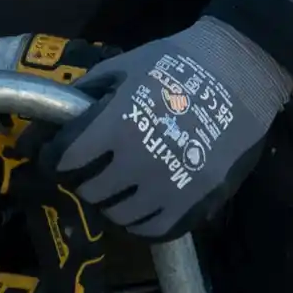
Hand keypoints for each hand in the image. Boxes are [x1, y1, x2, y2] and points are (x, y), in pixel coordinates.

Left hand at [46, 17, 292, 239]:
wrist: (241, 72)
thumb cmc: (178, 63)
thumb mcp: (124, 65)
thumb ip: (87, 93)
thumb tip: (55, 118)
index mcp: (116, 124)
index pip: (65, 158)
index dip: (52, 156)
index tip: (53, 155)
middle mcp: (138, 161)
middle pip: (90, 190)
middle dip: (83, 178)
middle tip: (90, 168)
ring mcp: (169, 187)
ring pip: (119, 214)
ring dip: (111, 201)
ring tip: (117, 185)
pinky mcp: (196, 203)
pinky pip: (153, 229)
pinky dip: (140, 221)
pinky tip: (140, 203)